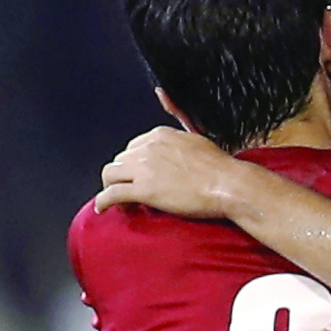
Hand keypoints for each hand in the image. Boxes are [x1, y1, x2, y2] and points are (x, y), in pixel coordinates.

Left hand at [95, 126, 236, 216]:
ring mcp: (144, 169)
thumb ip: (180, 132)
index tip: (138, 175)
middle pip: (121, 160)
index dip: (134, 163)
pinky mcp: (144, 190)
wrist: (227, 184)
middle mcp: (147, 148)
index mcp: (159, 135)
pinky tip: (102, 208)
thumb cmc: (219, 167)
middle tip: (130, 189)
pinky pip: (112, 193)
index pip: (133, 147)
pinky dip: (104, 201)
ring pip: (110, 174)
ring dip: (111, 186)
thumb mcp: (196, 138)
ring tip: (117, 199)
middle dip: (124, 175)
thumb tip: (173, 122)